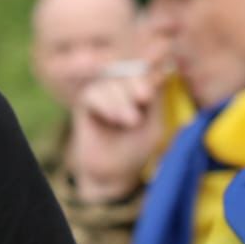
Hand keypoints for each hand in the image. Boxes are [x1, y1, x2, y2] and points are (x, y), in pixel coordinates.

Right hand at [67, 72, 164, 202]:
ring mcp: (101, 93)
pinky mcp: (85, 102)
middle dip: (136, 84)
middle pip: (127, 72)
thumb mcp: (154, 124)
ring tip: (132, 121)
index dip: (150, 73)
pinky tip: (114, 119)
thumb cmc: (135, 149)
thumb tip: (159, 73)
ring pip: (110, 83)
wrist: (112, 173)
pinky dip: (106, 104)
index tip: (156, 83)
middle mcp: (120, 87)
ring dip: (122, 100)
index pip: (145, 71)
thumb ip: (156, 99)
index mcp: (140, 89)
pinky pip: (94, 93)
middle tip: (145, 97)